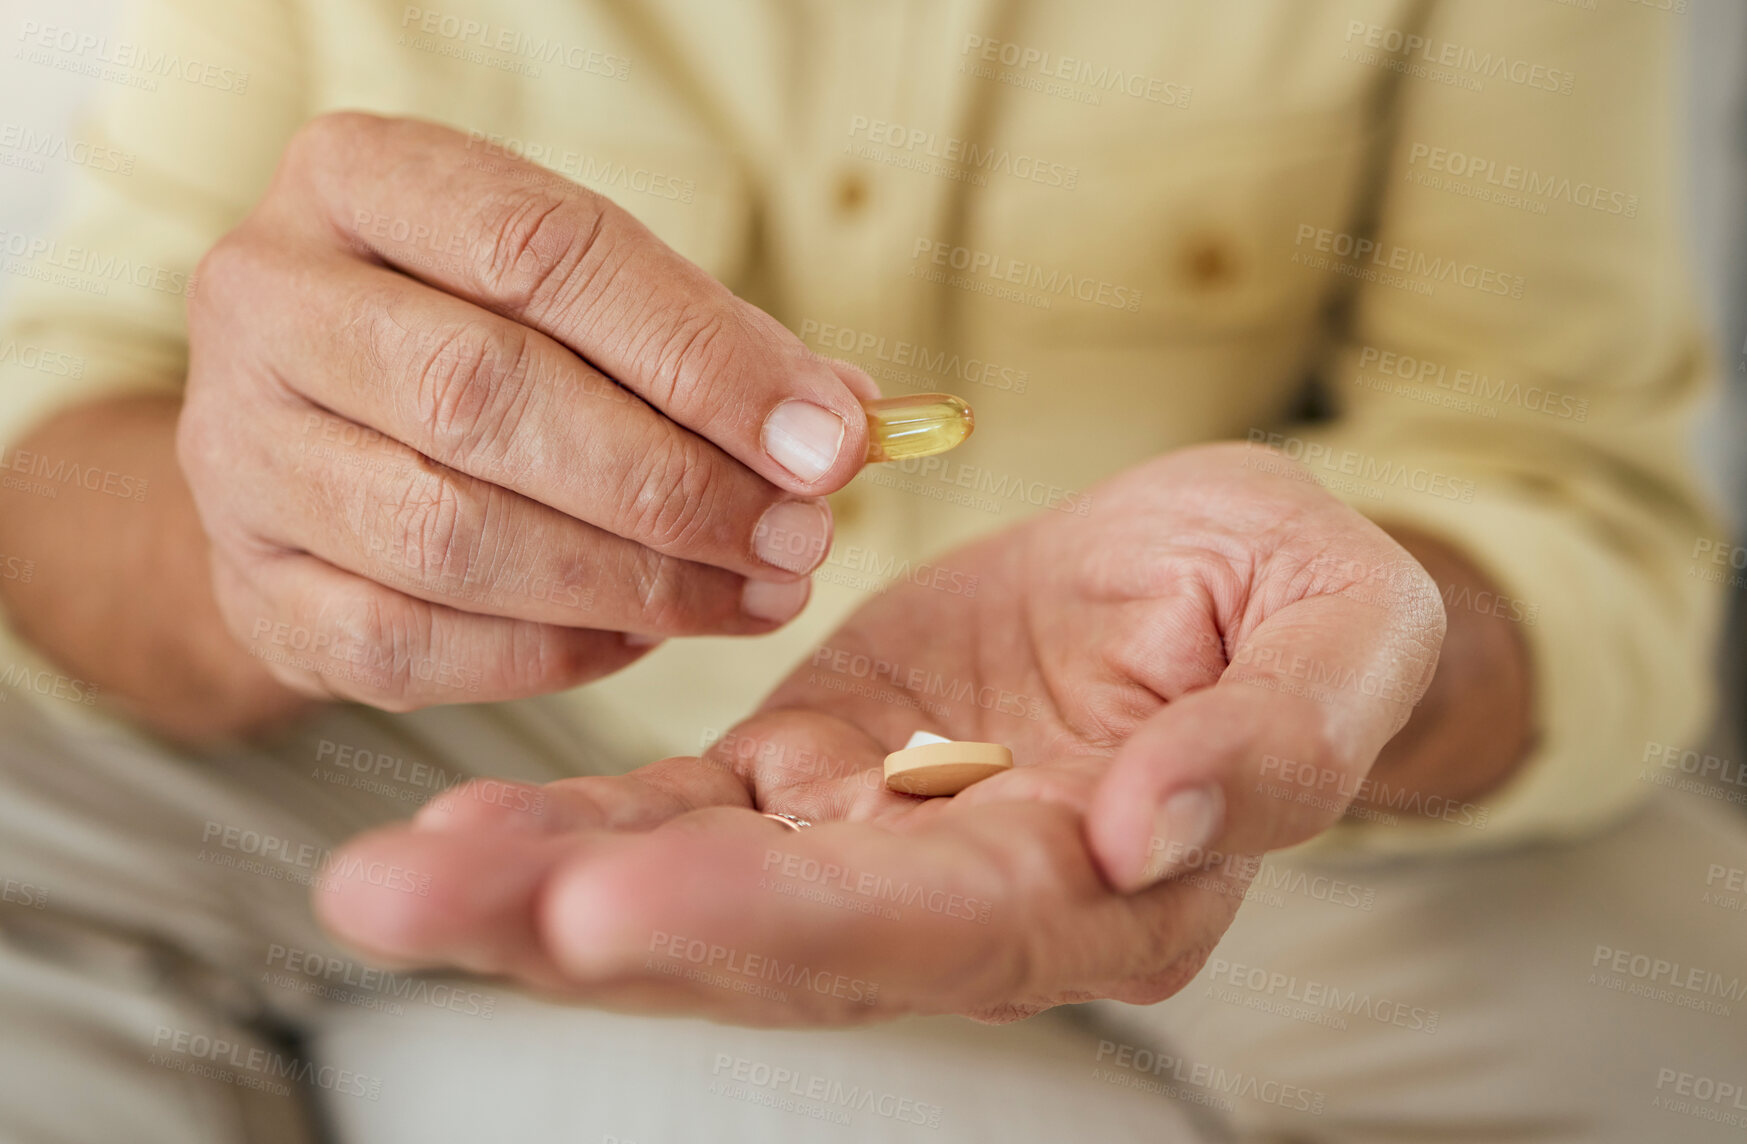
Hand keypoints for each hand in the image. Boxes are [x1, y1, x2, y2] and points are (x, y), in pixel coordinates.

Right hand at [177, 112, 875, 710]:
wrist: (304, 439)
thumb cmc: (479, 344)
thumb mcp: (581, 298)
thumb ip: (706, 346)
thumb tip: (847, 426)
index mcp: (358, 183)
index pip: (541, 254)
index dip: (701, 356)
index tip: (828, 441)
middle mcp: (268, 302)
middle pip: (484, 395)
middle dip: (674, 485)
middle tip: (801, 539)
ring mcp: (238, 453)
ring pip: (449, 536)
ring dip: (634, 581)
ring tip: (753, 592)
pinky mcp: (253, 587)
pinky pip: (414, 644)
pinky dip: (555, 651)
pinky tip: (647, 634)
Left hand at [314, 444, 1445, 1023]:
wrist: (1221, 583)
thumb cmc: (1299, 600)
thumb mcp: (1342, 627)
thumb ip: (1279, 738)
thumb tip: (1152, 827)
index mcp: (1108, 886)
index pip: (937, 924)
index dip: (784, 920)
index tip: (621, 910)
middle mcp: (973, 903)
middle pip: (773, 941)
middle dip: (593, 928)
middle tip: (412, 900)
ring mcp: (876, 844)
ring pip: (699, 891)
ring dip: (537, 894)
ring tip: (385, 879)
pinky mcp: (816, 775)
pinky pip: (684, 817)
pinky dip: (574, 830)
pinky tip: (457, 825)